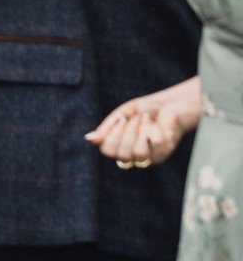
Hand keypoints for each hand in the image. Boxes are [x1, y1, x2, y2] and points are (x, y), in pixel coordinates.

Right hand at [87, 77, 203, 168]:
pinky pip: (154, 146)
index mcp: (121, 146)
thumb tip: (88, 139)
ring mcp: (149, 156)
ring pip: (137, 154)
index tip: (120, 119)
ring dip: (139, 131)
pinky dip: (152, 129)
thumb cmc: (146, 109)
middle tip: (133, 118)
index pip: (107, 150)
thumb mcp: (123, 113)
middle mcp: (134, 155)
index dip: (111, 135)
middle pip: (120, 155)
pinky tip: (155, 122)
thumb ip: (107, 127)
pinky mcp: (164, 153)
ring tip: (144, 118)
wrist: (171, 104)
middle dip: (126, 132)